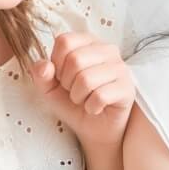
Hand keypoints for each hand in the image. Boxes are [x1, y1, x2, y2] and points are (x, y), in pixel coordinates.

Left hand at [32, 32, 133, 154]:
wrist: (93, 128)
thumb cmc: (72, 103)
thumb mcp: (49, 88)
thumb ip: (41, 75)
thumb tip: (44, 66)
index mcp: (88, 42)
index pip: (64, 41)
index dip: (56, 63)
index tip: (62, 77)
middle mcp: (107, 49)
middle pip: (75, 59)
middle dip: (67, 83)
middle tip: (74, 91)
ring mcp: (120, 68)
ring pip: (86, 79)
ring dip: (78, 97)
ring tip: (84, 99)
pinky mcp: (127, 88)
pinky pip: (100, 96)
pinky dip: (91, 107)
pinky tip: (95, 108)